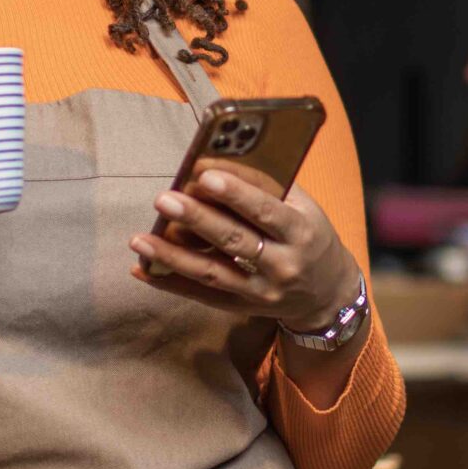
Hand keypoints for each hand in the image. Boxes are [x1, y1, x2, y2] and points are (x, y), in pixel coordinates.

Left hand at [129, 164, 358, 333]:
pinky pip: (201, 295)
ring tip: (139, 240)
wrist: (328, 293)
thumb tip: (220, 161)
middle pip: (234, 241)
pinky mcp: (242, 308)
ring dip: (172, 257)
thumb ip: (268, 186)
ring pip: (212, 274)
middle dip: (196, 220)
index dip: (236, 194)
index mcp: (301, 232)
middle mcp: (282, 264)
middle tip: (164, 199)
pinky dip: (169, 283)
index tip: (204, 177)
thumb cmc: (310, 237)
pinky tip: (142, 269)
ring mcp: (261, 292)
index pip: (265, 211)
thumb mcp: (303, 208)